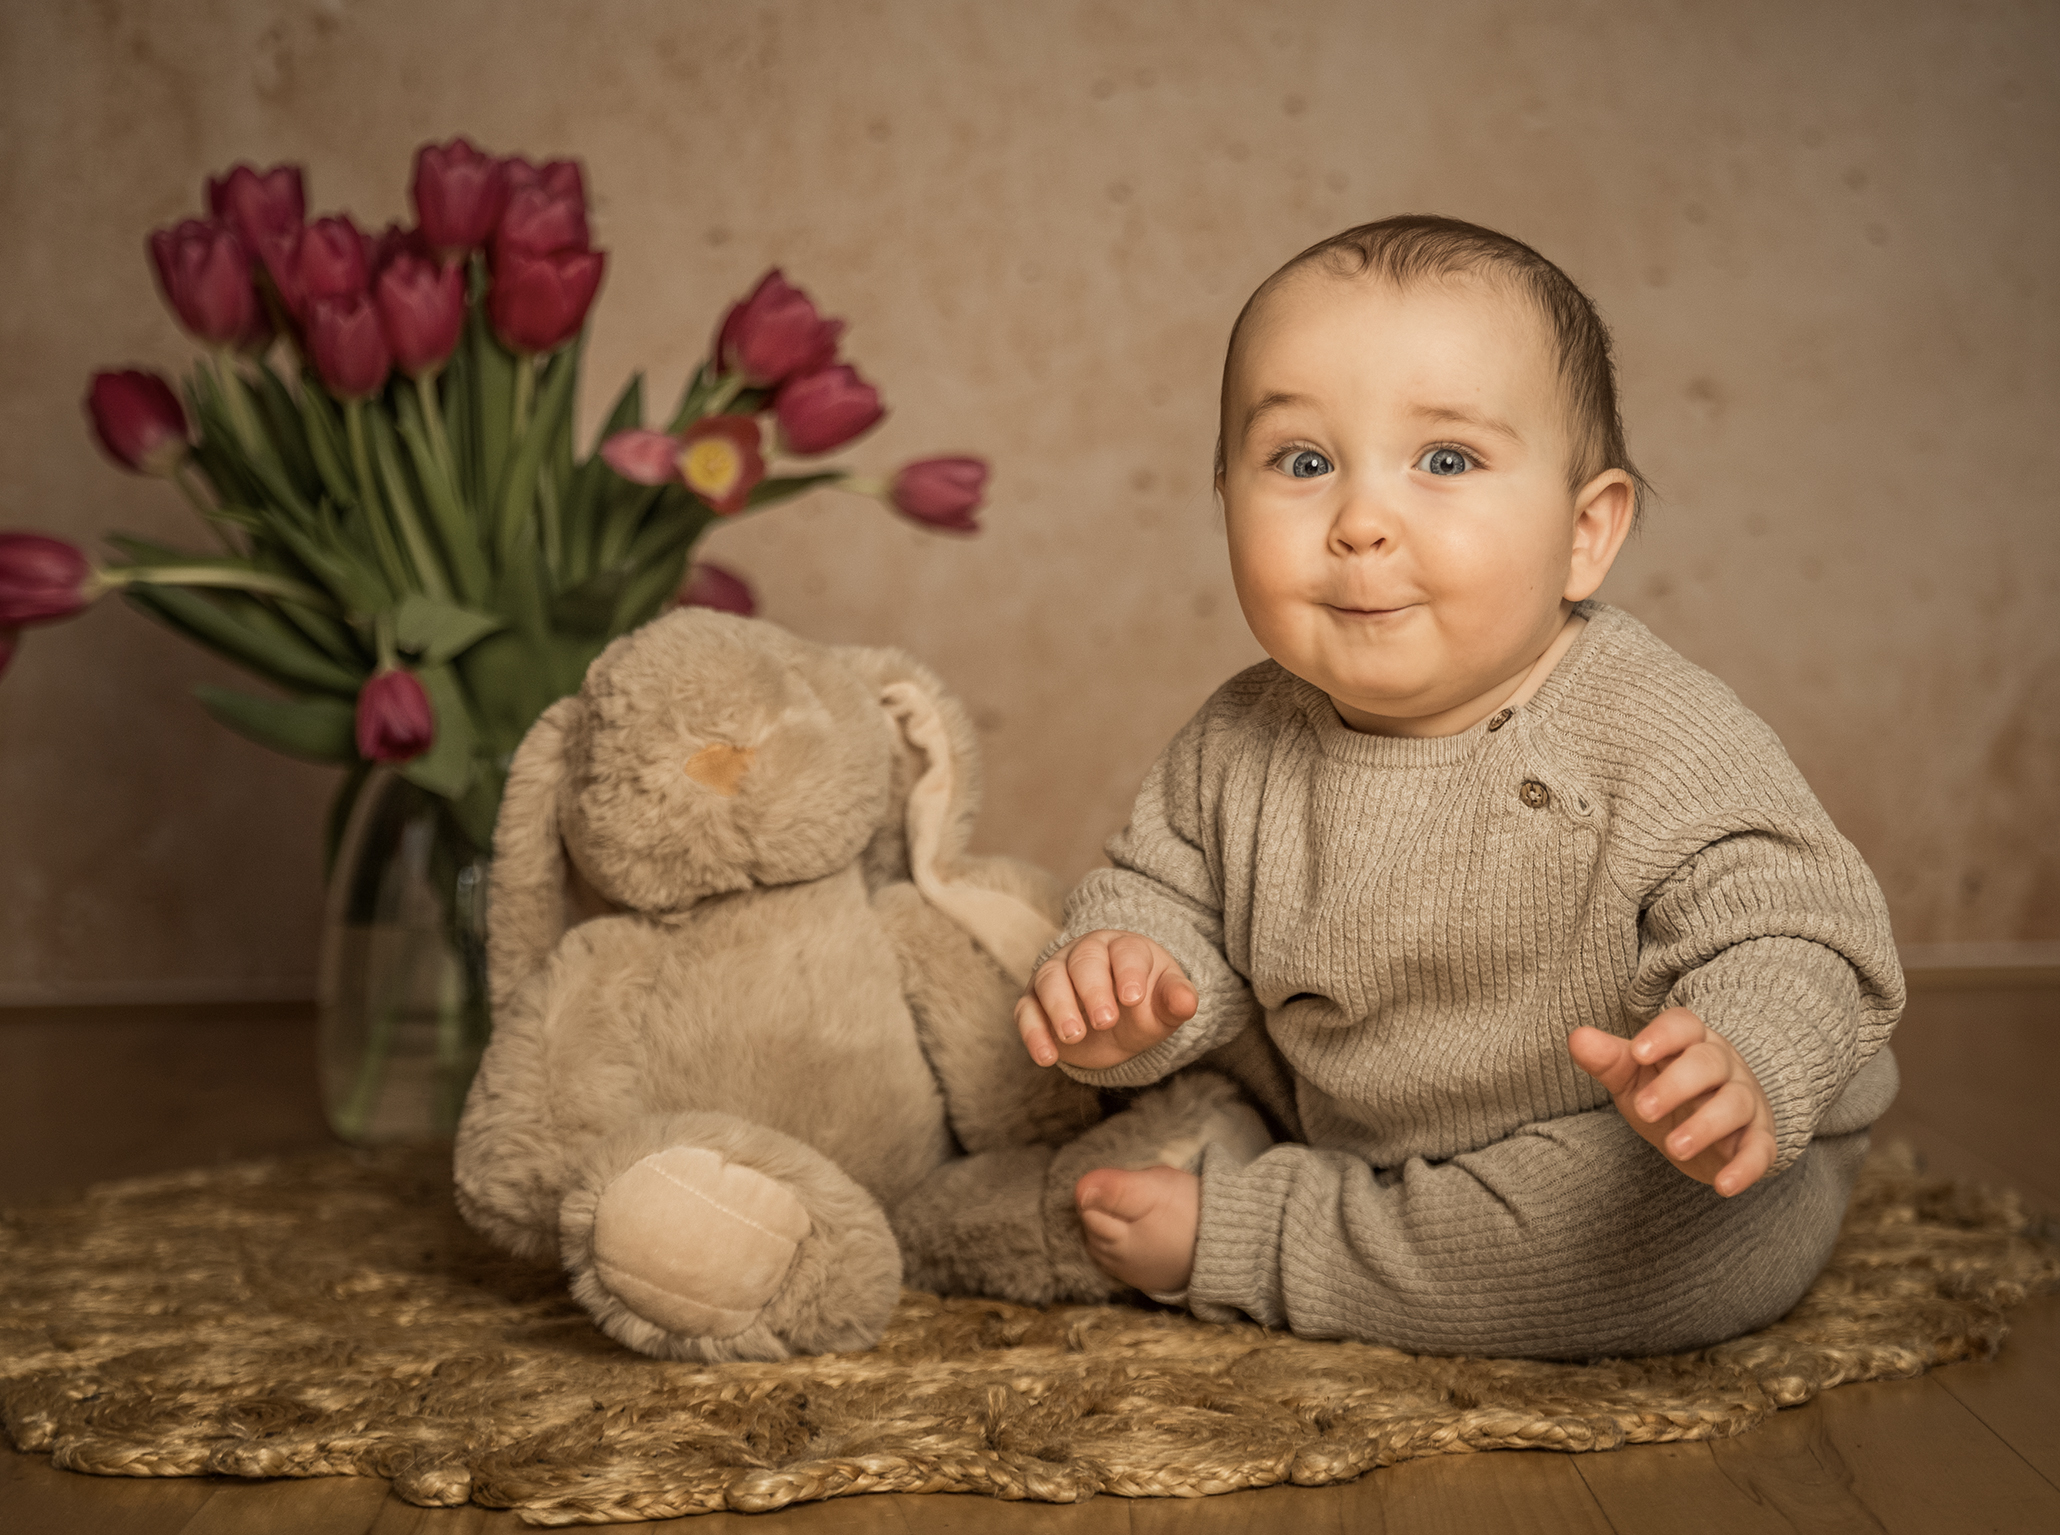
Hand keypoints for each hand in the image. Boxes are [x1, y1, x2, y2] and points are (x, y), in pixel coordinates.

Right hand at [1015, 929, 1196, 1070]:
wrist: (1116, 1023)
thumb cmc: (1143, 1007)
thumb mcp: (1163, 1006)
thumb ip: (1175, 1001)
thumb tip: (1187, 1002)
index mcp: (1123, 948)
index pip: (1125, 952)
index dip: (1128, 973)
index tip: (1133, 999)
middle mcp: (1085, 954)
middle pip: (1083, 962)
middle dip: (1093, 990)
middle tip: (1105, 1022)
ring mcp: (1056, 975)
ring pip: (1050, 980)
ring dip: (1060, 1007)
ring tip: (1074, 1036)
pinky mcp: (1033, 1001)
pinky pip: (1026, 1011)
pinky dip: (1033, 1033)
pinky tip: (1047, 1057)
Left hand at [1569, 1008, 1776, 1196]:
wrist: (1710, 1129)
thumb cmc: (1666, 1092)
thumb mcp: (1633, 1076)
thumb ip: (1608, 1059)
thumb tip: (1577, 1038)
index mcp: (1690, 1042)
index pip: (1683, 1025)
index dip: (1663, 1035)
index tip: (1637, 1054)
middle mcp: (1724, 1066)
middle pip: (1708, 1063)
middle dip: (1677, 1084)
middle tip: (1644, 1110)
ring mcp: (1746, 1101)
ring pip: (1735, 1104)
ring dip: (1706, 1125)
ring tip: (1674, 1148)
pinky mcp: (1760, 1139)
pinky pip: (1761, 1150)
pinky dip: (1746, 1168)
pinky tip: (1724, 1186)